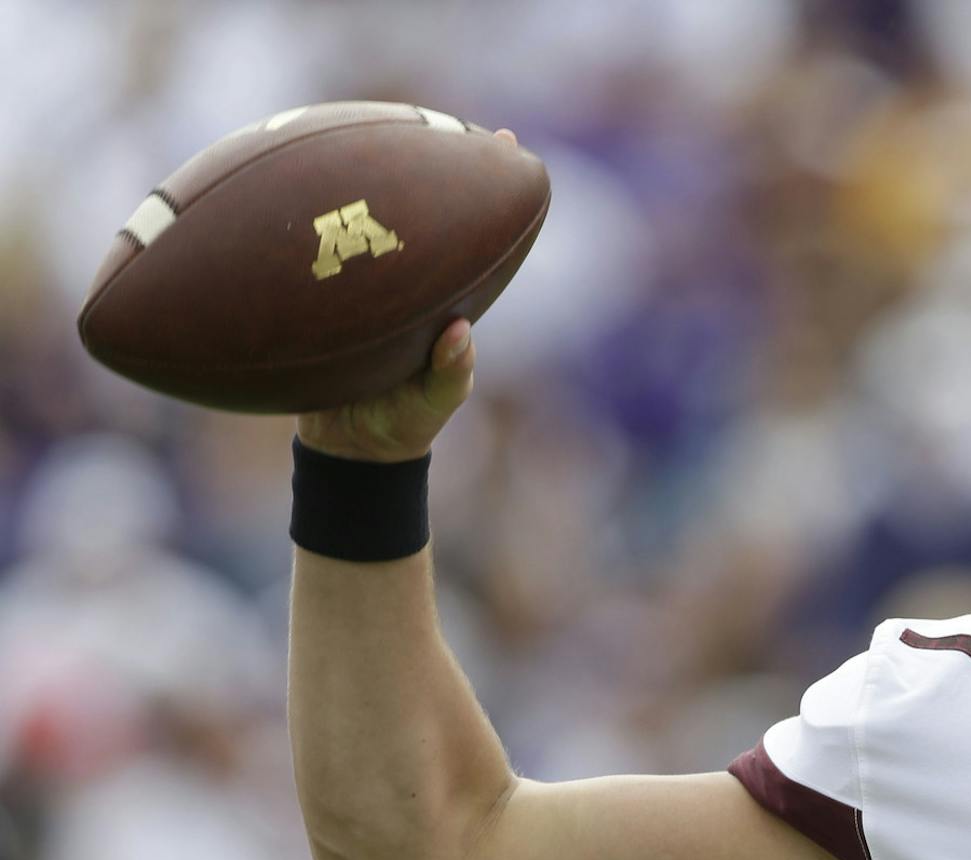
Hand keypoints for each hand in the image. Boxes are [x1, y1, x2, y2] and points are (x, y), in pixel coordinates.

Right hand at [294, 126, 514, 462]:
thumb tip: (461, 334)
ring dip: (364, 180)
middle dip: (430, 165)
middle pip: (420, 214)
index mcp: (442, 303)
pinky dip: (307, 223)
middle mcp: (408, 284)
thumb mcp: (427, 410)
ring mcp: (365, 286)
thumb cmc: (398, 430)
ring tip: (364, 128)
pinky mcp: (322, 296)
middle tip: (441, 118)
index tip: (507, 143)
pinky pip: (317, 251)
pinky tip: (286, 189)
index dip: (490, 192)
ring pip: (367, 222)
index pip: (472, 236)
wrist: (345, 452)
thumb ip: (448, 379)